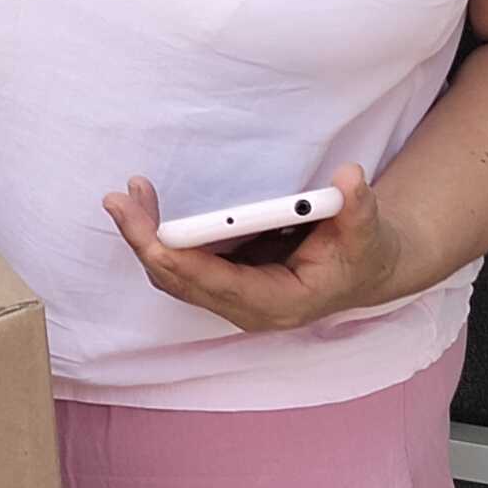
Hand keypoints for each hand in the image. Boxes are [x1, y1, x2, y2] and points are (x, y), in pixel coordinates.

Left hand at [103, 164, 407, 333]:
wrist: (363, 268)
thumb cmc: (362, 252)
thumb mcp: (368, 230)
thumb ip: (360, 208)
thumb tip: (349, 179)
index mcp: (279, 303)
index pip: (218, 286)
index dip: (182, 259)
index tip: (151, 233)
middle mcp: (247, 308)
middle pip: (181, 282)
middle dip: (146, 242)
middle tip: (118, 200)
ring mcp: (232, 298)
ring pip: (173, 276)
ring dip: (145, 237)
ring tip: (126, 196)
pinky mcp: (224, 282)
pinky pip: (179, 266)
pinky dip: (159, 237)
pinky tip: (146, 207)